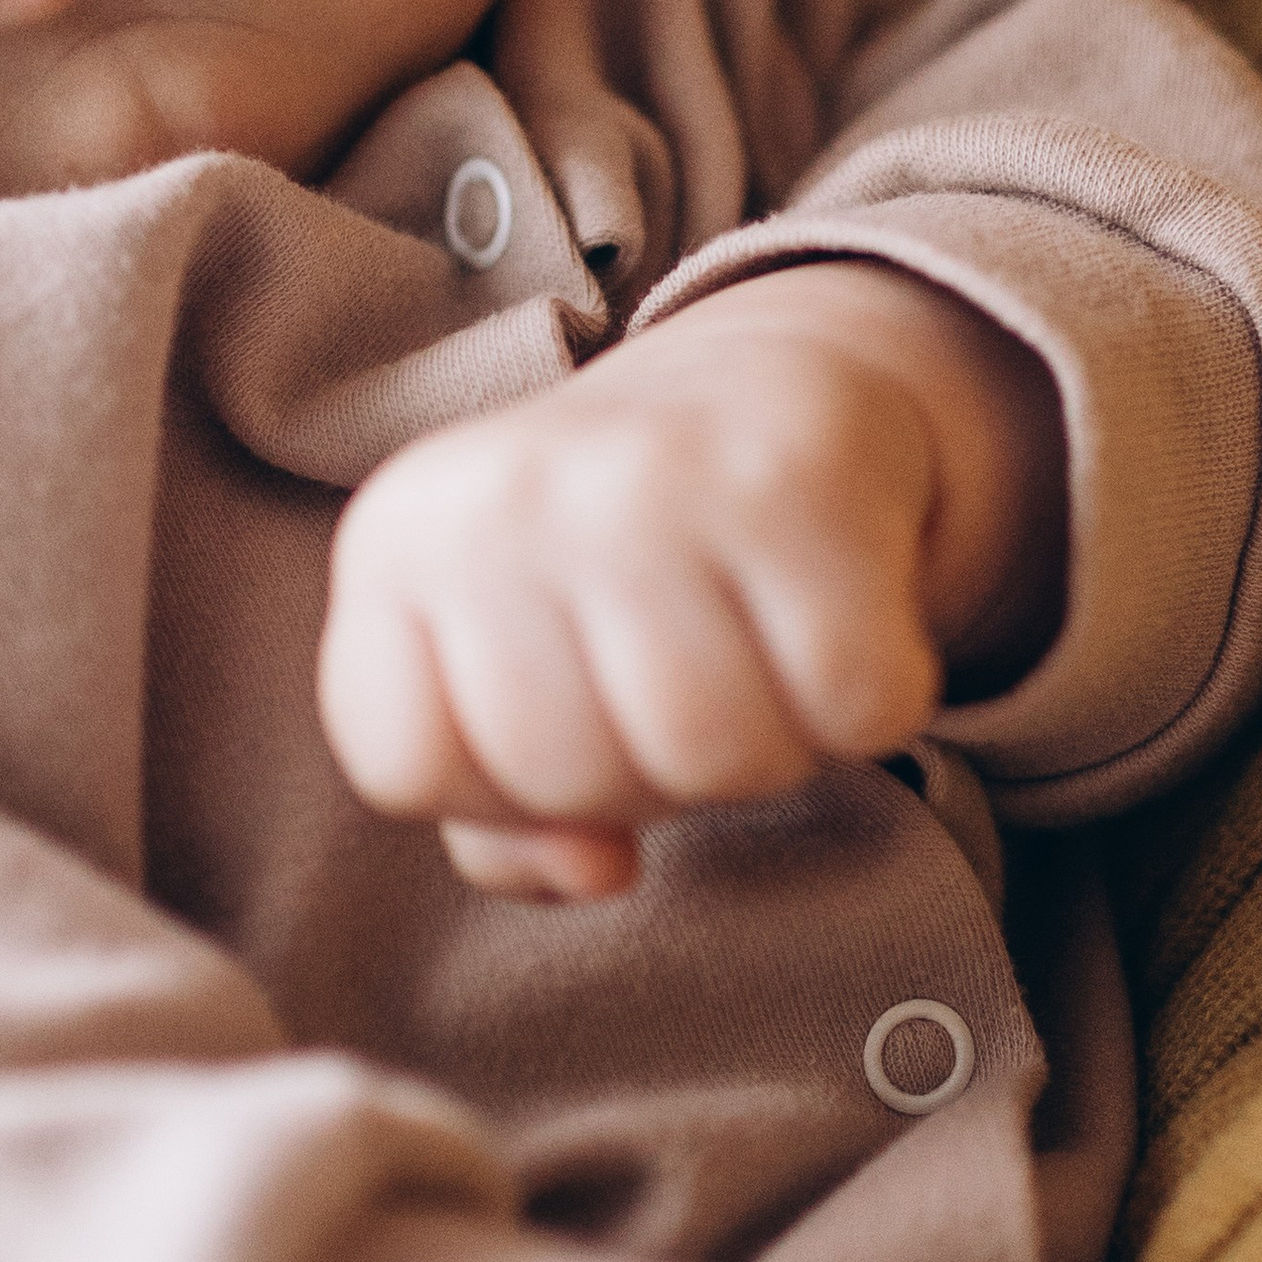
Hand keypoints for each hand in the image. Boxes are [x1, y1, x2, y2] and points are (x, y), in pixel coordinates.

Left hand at [318, 260, 1064, 896]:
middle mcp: (505, 495)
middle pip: (563, 777)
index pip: (400, 765)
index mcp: (397, 539)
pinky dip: (864, 709)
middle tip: (674, 686)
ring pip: (713, 757)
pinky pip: (851, 709)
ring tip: (751, 660)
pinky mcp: (796, 481)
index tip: (554, 712)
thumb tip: (590, 870)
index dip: (492, 789)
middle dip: (640, 780)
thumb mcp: (505, 672)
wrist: (755, 392)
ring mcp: (647, 478)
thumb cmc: (609, 573)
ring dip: (762, 751)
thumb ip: (500, 818)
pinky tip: (828, 627)